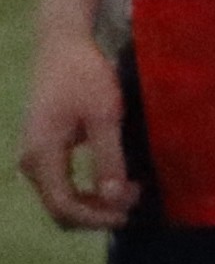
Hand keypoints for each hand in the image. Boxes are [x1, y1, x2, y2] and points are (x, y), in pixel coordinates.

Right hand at [18, 34, 121, 233]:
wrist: (63, 45)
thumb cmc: (85, 76)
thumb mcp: (104, 116)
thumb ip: (109, 159)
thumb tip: (113, 199)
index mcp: (42, 154)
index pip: (63, 205)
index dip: (97, 218)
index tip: (129, 211)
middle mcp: (31, 160)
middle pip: (59, 208)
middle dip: (97, 213)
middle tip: (134, 197)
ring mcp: (33, 156)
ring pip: (59, 198)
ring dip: (93, 203)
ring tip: (128, 189)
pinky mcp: (42, 149)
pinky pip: (60, 184)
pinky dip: (86, 192)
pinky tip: (113, 180)